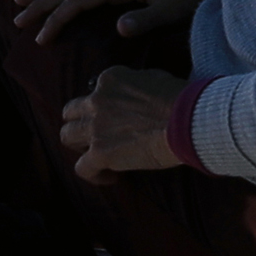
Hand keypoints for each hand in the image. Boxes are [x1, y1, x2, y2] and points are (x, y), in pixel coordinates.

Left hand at [61, 65, 186, 181]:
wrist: (188, 120)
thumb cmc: (181, 99)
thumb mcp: (155, 78)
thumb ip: (137, 83)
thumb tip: (139, 91)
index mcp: (110, 80)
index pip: (94, 91)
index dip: (103, 107)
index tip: (117, 119)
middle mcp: (97, 100)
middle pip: (72, 112)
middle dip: (81, 123)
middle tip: (96, 135)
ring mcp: (96, 127)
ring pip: (67, 136)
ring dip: (80, 146)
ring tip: (96, 155)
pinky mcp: (101, 152)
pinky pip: (82, 168)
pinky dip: (93, 175)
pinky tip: (110, 177)